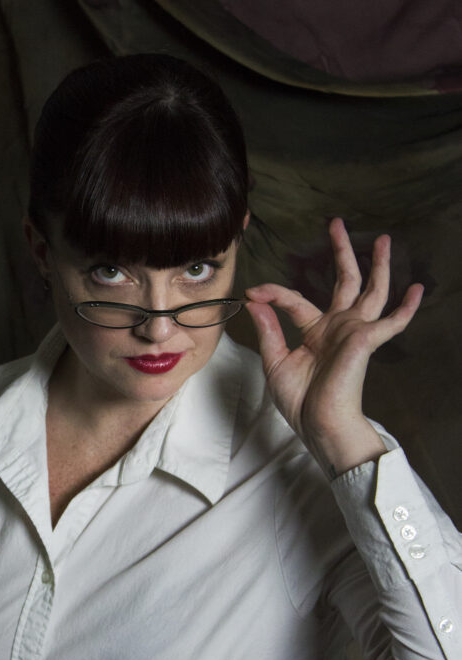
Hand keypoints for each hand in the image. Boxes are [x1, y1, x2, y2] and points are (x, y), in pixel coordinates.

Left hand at [245, 218, 423, 477]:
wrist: (318, 425)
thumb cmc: (301, 402)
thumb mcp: (276, 362)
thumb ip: (269, 330)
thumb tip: (254, 301)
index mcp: (315, 332)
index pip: (295, 300)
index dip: (273, 293)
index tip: (253, 291)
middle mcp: (338, 327)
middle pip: (343, 281)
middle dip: (341, 252)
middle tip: (337, 223)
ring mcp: (354, 332)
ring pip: (371, 291)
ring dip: (377, 265)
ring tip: (382, 238)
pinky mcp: (365, 341)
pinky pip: (392, 323)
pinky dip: (406, 308)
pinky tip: (417, 289)